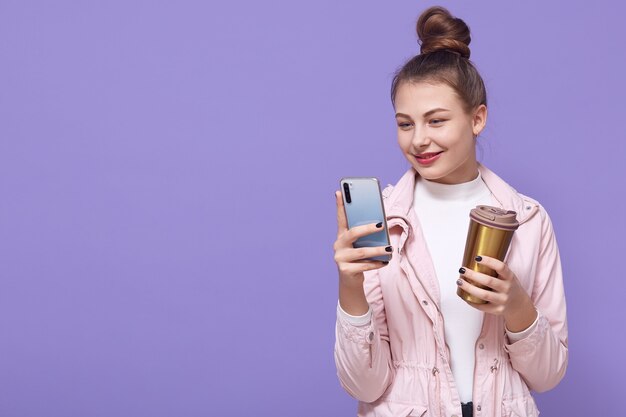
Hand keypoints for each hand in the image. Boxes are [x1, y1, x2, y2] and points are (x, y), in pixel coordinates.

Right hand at [334, 191, 390, 315]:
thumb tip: (380, 224)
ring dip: (377, 250)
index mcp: (342, 235)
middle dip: (367, 228)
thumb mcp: (360, 244)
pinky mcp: (345, 270)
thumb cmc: (358, 258)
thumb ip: (365, 235)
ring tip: (389, 248)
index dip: (339, 205)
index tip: (339, 192)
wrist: (351, 280)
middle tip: (380, 225)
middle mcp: (338, 245)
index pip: (340, 218)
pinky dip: (376, 263)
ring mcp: (340, 258)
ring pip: (361, 252)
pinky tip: (385, 261)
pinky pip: (364, 266)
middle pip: (352, 233)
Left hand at [457, 255, 536, 332]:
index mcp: (510, 277)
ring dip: (469, 288)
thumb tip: (475, 259)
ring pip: (483, 294)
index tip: (477, 257)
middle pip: (488, 281)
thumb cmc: (509, 287)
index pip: (501, 267)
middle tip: (462, 270)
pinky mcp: (497, 310)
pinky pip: (482, 306)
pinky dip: (471, 301)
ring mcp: (502, 300)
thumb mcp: (508, 276)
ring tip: (459, 281)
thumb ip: (496, 270)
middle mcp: (507, 288)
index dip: (489, 261)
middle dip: (473, 275)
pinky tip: (464, 295)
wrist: (519, 305)